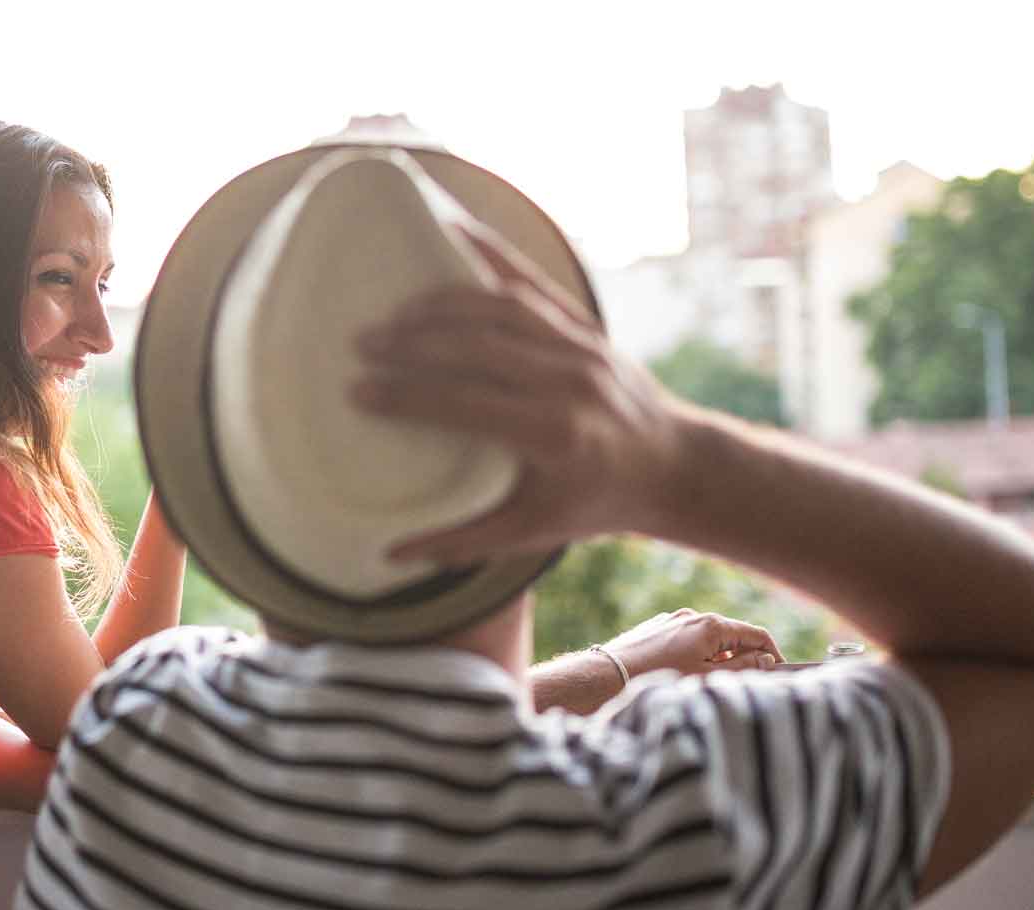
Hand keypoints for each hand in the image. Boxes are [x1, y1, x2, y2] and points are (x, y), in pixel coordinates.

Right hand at [352, 226, 686, 563]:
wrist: (674, 465)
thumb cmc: (595, 502)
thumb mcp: (531, 532)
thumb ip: (461, 541)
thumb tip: (389, 556)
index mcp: (553, 435)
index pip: (464, 405)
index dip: (407, 397)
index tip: (358, 392)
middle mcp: (568, 381)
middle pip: (474, 348)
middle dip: (411, 343)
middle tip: (360, 345)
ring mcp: (579, 344)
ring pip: (498, 307)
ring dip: (438, 305)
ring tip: (390, 313)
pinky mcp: (583, 322)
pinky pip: (530, 280)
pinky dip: (489, 251)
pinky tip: (449, 229)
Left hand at [603, 608, 782, 677]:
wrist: (607, 675)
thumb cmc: (659, 678)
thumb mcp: (707, 677)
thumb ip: (744, 667)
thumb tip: (767, 659)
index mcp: (713, 625)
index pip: (757, 634)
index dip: (773, 654)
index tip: (779, 672)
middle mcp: (694, 617)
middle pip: (733, 637)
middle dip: (745, 659)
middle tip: (747, 684)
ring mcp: (673, 621)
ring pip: (709, 640)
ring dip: (718, 659)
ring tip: (710, 684)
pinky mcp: (656, 629)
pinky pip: (686, 641)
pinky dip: (695, 655)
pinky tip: (683, 675)